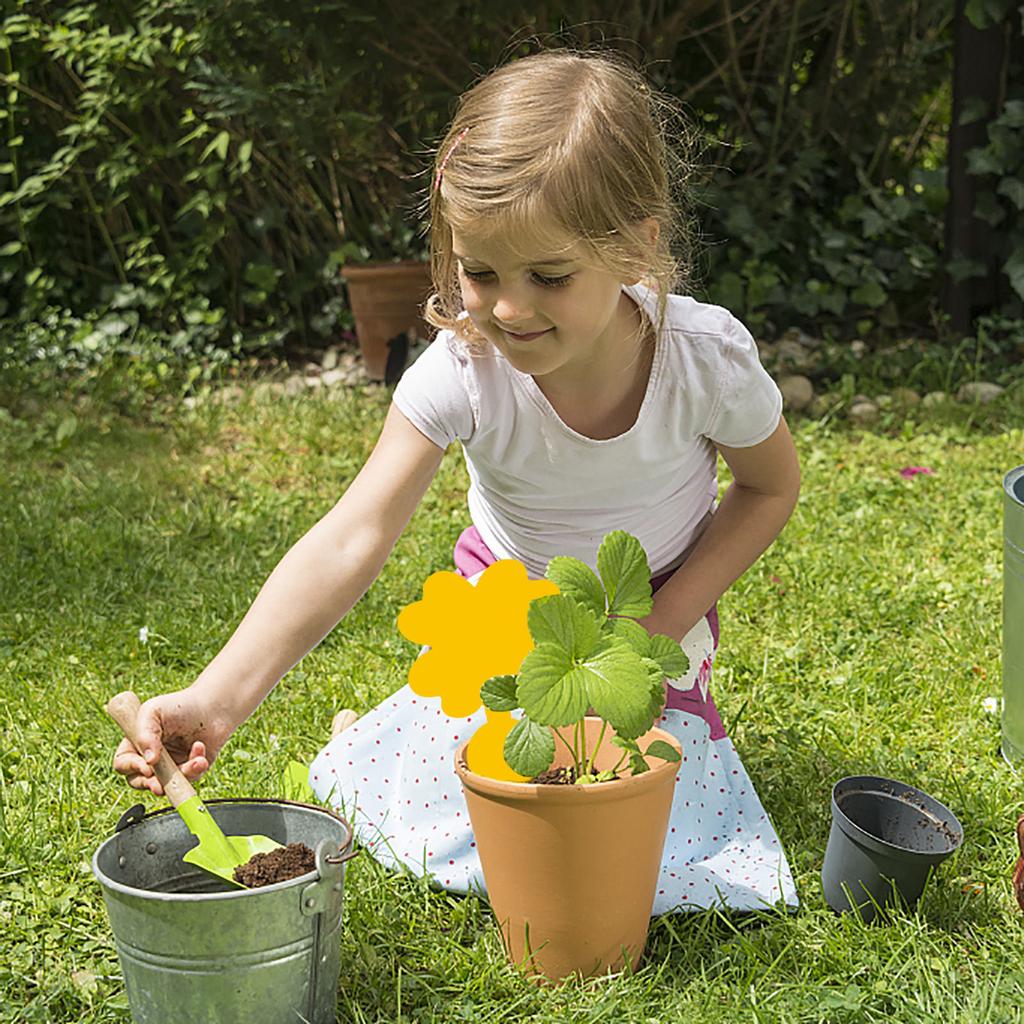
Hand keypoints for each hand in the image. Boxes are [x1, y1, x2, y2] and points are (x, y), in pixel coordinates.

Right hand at [111, 687, 235, 795]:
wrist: (213, 706)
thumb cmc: (180, 705)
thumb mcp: (154, 711)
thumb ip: (145, 734)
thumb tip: (148, 761)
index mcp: (136, 743)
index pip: (123, 763)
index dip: (131, 767)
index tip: (146, 766)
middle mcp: (151, 757)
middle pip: (140, 781)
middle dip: (151, 784)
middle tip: (159, 786)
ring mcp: (171, 766)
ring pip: (168, 784)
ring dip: (182, 774)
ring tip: (197, 761)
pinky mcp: (190, 770)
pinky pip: (190, 779)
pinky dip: (197, 768)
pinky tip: (202, 754)